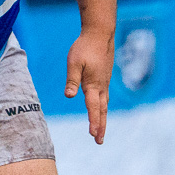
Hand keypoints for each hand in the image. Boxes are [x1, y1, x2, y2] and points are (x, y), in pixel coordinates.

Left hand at [65, 29, 112, 144]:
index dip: (93, 122)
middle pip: (102, 110)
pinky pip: (104, 97)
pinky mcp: (104, 78)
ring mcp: (104, 82)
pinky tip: (100, 109)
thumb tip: (70, 96)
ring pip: (104, 105)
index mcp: (93, 85)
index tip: (93, 135)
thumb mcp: (74, 63)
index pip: (93, 108)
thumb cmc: (84, 47)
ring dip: (102, 118)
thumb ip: (72, 80)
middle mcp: (101, 86)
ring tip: (100, 130)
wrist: (100, 34)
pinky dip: (103, 107)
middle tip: (99, 141)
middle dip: (100, 126)